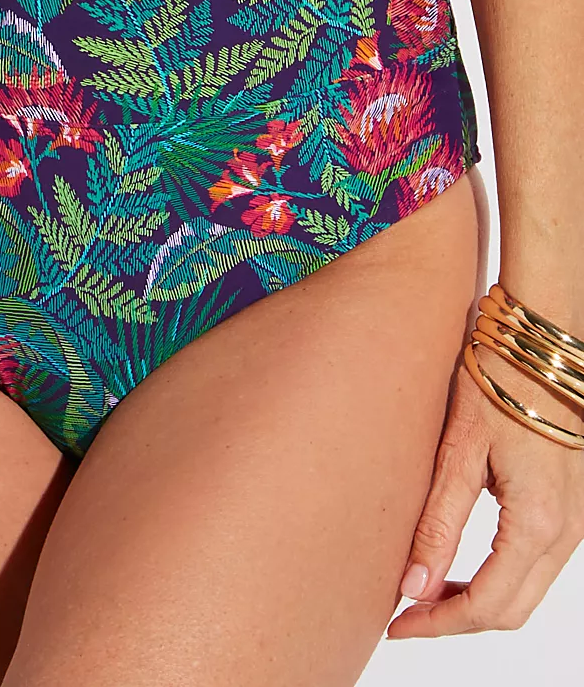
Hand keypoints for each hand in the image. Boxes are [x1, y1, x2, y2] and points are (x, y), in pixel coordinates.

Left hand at [386, 341, 583, 637]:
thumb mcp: (459, 450)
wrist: (542, 337)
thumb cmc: (499, 379)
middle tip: (404, 615)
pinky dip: (500, 573)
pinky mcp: (571, 502)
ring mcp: (577, 518)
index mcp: (540, 521)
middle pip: (514, 607)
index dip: (440, 624)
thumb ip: (439, 523)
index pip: (490, 604)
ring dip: (479, 598)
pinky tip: (461, 560)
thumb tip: (414, 586)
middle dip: (457, 619)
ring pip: (528, 587)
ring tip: (424, 589)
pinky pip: (538, 560)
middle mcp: (569, 529)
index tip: (397, 626)